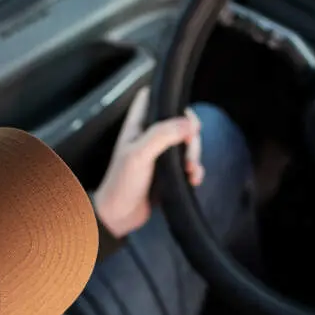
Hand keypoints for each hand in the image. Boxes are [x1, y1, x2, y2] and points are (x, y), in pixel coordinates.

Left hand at [92, 87, 203, 237]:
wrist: (119, 217)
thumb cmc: (121, 184)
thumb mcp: (139, 154)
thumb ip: (163, 135)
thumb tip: (189, 124)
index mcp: (138, 126)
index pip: (151, 97)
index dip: (167, 98)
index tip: (182, 112)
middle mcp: (149, 137)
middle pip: (178, 122)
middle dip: (190, 135)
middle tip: (189, 151)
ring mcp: (160, 155)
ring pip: (186, 144)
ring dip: (194, 155)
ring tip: (191, 171)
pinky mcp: (169, 173)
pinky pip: (188, 165)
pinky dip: (195, 170)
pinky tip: (193, 179)